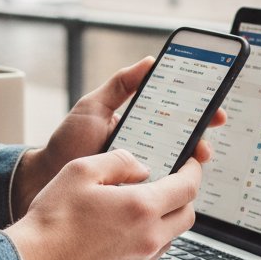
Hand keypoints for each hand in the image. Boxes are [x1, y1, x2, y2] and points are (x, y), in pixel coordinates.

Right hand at [5, 148, 203, 259]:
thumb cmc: (53, 218)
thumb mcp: (82, 170)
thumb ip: (119, 161)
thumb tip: (141, 167)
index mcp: (142, 208)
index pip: (187, 188)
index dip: (193, 171)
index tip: (190, 163)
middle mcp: (148, 238)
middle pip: (187, 215)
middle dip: (184, 196)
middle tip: (169, 183)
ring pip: (170, 237)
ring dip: (166, 219)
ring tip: (141, 205)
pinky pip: (150, 255)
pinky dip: (147, 239)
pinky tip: (122, 230)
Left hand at [10, 57, 225, 218]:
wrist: (46, 178)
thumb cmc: (68, 142)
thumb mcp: (94, 106)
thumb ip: (120, 84)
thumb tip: (150, 61)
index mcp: (141, 127)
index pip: (177, 118)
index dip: (200, 112)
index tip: (214, 108)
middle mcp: (147, 151)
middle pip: (185, 144)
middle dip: (201, 136)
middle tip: (208, 132)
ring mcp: (144, 175)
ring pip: (178, 170)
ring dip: (192, 162)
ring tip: (195, 155)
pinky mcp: (137, 198)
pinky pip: (161, 194)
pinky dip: (173, 188)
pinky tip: (177, 182)